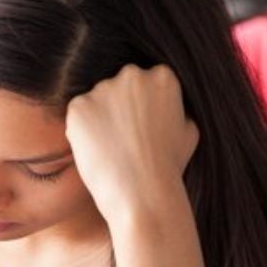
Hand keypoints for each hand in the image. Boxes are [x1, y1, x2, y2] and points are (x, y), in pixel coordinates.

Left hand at [65, 64, 198, 229]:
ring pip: (97, 101)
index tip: (142, 129)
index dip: (142, 108)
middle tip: (124, 140)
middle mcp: (132, 75)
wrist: (142, 192)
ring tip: (111, 150)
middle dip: (119, 108)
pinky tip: (96, 151)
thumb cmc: (169, 167)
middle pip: (119, 87)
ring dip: (100, 120)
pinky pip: (78, 115)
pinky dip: (81, 131)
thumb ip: (177, 109)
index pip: (146, 83)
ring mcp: (103, 88)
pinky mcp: (79, 106)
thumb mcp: (189, 131)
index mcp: (162, 76)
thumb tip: (168, 106)